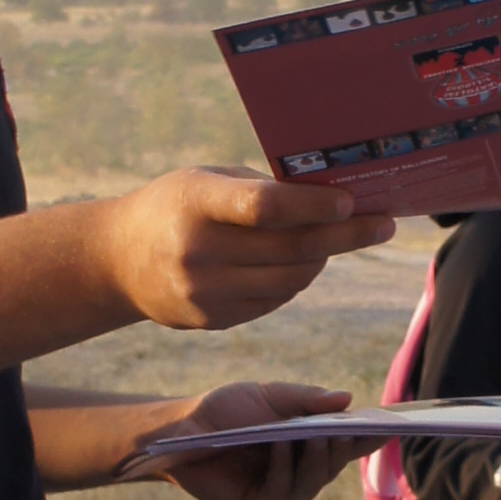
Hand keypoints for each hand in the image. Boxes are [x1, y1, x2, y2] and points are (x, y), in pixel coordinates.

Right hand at [103, 169, 398, 331]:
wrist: (118, 260)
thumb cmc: (175, 205)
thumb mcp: (205, 180)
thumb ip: (259, 187)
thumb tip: (331, 198)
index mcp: (194, 202)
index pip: (264, 207)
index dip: (312, 206)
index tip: (350, 202)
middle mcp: (198, 252)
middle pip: (289, 249)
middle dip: (344, 236)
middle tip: (382, 224)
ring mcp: (205, 293)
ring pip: (290, 280)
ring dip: (322, 258)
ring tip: (337, 238)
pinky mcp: (213, 319)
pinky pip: (274, 300)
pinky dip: (295, 279)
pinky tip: (302, 261)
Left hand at [145, 379, 356, 499]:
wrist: (180, 430)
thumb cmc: (225, 411)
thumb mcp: (269, 397)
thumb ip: (306, 400)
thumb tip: (348, 400)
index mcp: (307, 446)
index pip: (347, 445)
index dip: (370, 439)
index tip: (394, 427)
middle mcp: (299, 474)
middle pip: (333, 466)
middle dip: (341, 450)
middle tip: (347, 432)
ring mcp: (281, 496)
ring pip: (313, 483)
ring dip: (315, 460)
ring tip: (318, 437)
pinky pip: (282, 493)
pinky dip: (283, 469)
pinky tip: (281, 447)